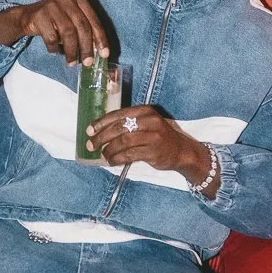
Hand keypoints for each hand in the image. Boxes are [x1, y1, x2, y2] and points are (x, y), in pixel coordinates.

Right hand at [0, 0, 109, 65]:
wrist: (27, 17)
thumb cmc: (55, 21)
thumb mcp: (71, 20)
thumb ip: (84, 30)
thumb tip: (98, 51)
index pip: (93, 20)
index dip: (100, 38)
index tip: (104, 54)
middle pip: (82, 26)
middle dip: (86, 47)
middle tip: (87, 62)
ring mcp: (52, 5)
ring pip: (68, 32)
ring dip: (71, 51)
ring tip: (71, 62)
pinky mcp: (39, 14)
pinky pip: (51, 36)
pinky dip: (54, 47)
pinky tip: (54, 51)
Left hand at [86, 104, 215, 190]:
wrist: (181, 151)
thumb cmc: (158, 137)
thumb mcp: (146, 123)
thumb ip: (128, 123)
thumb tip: (100, 131)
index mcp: (145, 111)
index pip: (118, 114)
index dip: (101, 122)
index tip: (89, 130)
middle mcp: (150, 121)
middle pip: (119, 128)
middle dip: (101, 137)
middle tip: (91, 145)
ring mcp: (153, 137)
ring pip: (123, 142)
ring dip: (109, 150)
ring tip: (103, 155)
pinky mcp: (153, 152)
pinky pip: (130, 155)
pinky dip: (117, 158)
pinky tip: (112, 161)